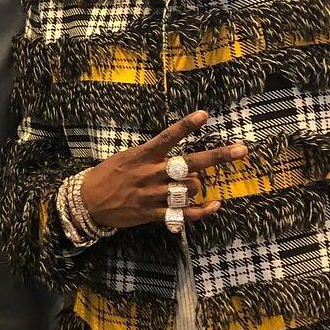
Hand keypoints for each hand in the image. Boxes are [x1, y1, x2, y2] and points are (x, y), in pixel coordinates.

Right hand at [81, 110, 247, 229]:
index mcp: (142, 156)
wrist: (87, 203)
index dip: (186, 126)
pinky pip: (182, 214)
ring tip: (198, 184)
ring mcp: (152, 195)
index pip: (167, 137)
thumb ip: (154, 158)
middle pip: (189, 164)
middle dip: (217, 156)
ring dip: (199, 186)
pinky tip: (214, 205)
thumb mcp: (127, 158)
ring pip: (188, 189)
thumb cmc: (109, 176)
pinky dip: (201, 211)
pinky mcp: (151, 214)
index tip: (204, 114)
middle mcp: (150, 174)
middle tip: (241, 149)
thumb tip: (186, 164)